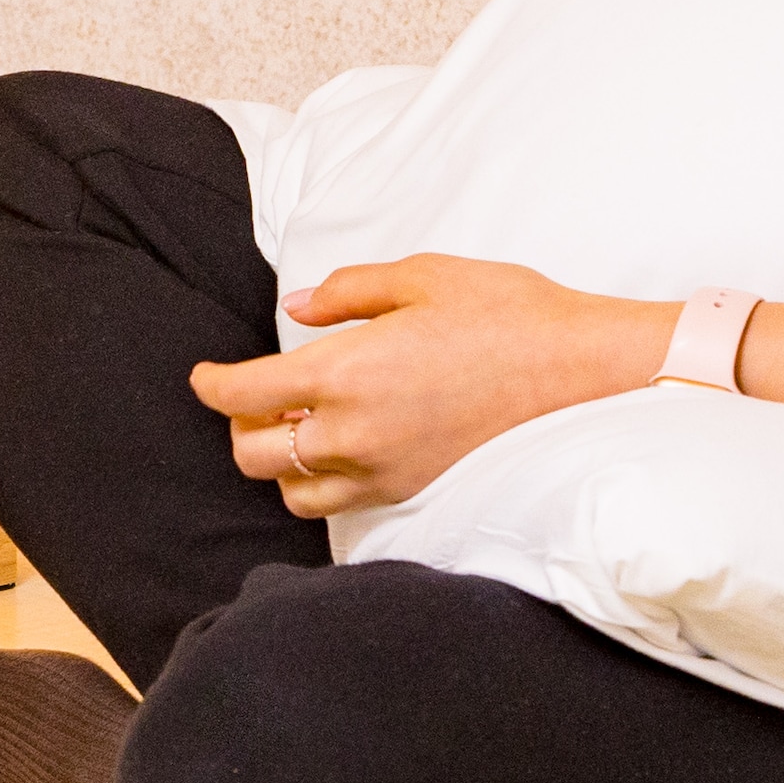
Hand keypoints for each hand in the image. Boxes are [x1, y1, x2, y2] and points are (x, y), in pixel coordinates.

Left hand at [186, 256, 661, 513]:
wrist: (581, 369)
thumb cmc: (506, 312)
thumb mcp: (421, 277)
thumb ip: (348, 292)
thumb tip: (298, 309)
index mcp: (346, 373)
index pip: (245, 396)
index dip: (210, 385)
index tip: (203, 376)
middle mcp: (356, 434)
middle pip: (256, 455)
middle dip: (241, 426)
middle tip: (256, 397)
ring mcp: (386, 471)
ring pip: (295, 491)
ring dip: (281, 462)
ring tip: (299, 425)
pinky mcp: (417, 490)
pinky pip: (343, 505)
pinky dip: (323, 484)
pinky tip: (342, 449)